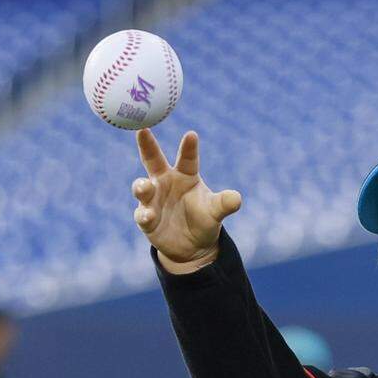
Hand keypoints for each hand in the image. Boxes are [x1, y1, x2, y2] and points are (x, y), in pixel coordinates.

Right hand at [132, 129, 241, 270]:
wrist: (191, 246)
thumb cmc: (203, 219)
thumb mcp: (215, 212)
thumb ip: (223, 204)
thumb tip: (236, 199)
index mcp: (185, 175)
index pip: (187, 158)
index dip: (189, 148)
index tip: (192, 135)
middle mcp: (165, 182)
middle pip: (153, 160)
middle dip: (147, 145)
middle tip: (142, 130)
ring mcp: (153, 200)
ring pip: (143, 188)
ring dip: (141, 186)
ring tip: (145, 186)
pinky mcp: (147, 219)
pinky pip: (142, 215)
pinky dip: (144, 215)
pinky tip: (149, 216)